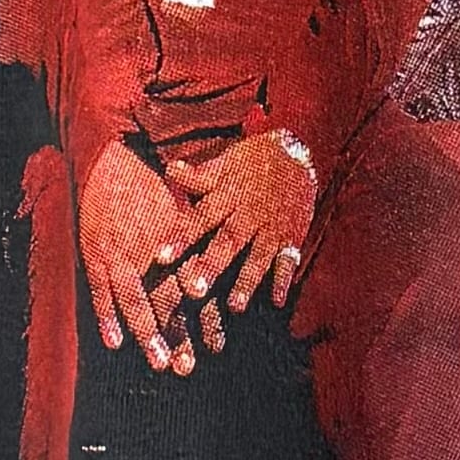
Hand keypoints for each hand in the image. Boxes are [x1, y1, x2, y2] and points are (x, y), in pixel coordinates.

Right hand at [76, 140, 201, 371]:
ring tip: (159, 363)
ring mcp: (120, 253)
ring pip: (135, 300)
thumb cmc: (149, 186)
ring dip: (147, 333)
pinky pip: (100, 290)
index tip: (216, 346)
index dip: (204, 316)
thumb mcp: (180, 208)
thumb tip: (221, 266)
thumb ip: (197, 242)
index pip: (194, 287)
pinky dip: (106, 316)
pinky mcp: (94, 253)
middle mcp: (150, 249)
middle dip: (177, 334)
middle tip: (186, 367)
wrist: (108, 162)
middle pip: (167, 299)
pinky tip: (113, 342)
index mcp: (176, 241)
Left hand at [163, 127, 320, 321]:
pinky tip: (277, 301)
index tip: (160, 259)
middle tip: (193, 290)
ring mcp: (271, 227)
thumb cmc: (252, 162)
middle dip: (212, 265)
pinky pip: (289, 259)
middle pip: (228, 240)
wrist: (299, 153)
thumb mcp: (225, 164)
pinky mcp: (291, 236)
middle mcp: (249, 213)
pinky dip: (284, 280)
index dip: (181, 237)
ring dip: (247, 281)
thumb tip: (168, 170)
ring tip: (234, 306)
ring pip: (258, 255)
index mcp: (228, 195)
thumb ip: (198, 176)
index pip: (200, 218)